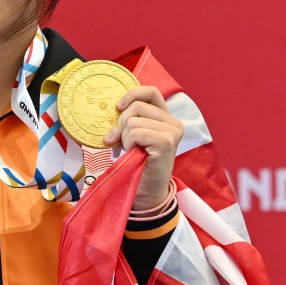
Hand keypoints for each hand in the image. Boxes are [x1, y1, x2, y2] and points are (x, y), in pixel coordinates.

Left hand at [103, 86, 183, 210]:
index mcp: (165, 117)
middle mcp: (173, 122)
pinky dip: (128, 144)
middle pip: (136, 106)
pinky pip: (135, 132)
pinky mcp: (166, 142)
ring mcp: (172, 131)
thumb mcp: (131, 137)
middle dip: (120, 124)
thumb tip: (111, 108)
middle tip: (117, 142)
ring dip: (124, 138)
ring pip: (133, 120)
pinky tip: (134, 154)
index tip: (118, 107)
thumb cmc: (136, 164)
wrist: (143, 192)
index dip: (132, 94)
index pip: (151, 92)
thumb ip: (128, 120)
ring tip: (131, 151)